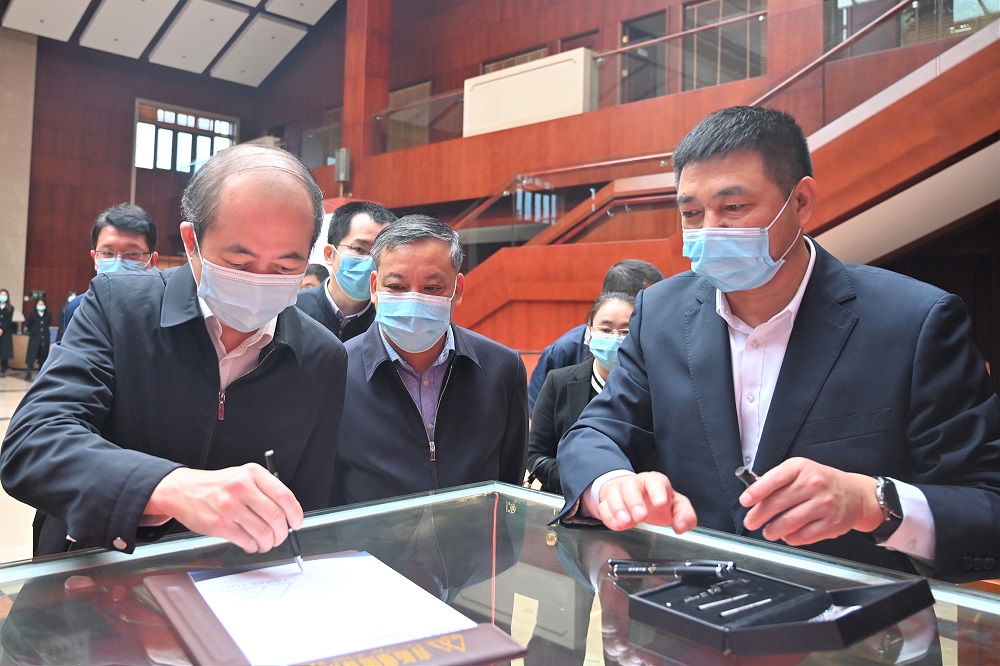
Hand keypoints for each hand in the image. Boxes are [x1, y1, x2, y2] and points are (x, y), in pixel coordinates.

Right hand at [145, 464, 302, 553]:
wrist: (183, 490)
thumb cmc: (218, 486)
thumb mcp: (243, 477)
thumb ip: (265, 491)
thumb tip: (288, 516)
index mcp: (252, 473)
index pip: (284, 495)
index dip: (295, 513)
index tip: (296, 523)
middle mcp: (241, 488)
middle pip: (276, 517)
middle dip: (282, 533)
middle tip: (281, 537)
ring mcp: (229, 507)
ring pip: (263, 532)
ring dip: (269, 543)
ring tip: (266, 542)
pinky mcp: (219, 524)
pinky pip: (246, 541)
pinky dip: (253, 546)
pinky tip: (252, 544)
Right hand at [597, 472, 696, 532]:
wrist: (635, 499)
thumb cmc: (655, 502)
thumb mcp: (675, 506)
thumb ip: (684, 515)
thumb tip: (681, 526)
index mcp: (654, 482)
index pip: (655, 481)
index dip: (657, 491)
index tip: (661, 503)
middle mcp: (635, 484)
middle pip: (631, 486)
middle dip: (634, 501)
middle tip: (640, 516)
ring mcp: (619, 491)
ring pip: (614, 494)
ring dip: (619, 509)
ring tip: (626, 522)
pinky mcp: (607, 502)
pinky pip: (604, 506)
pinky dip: (609, 516)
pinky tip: (617, 524)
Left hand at [740, 457, 883, 545]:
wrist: (855, 494)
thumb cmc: (822, 482)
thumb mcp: (800, 470)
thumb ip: (777, 480)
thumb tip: (753, 492)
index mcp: (801, 468)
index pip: (774, 478)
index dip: (756, 491)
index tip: (745, 501)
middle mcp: (813, 484)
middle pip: (778, 503)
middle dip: (758, 515)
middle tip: (750, 522)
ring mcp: (824, 504)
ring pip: (789, 522)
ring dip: (772, 530)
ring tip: (768, 532)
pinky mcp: (832, 523)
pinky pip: (804, 536)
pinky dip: (790, 538)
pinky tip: (786, 536)